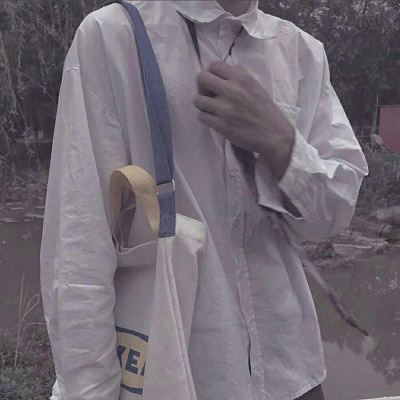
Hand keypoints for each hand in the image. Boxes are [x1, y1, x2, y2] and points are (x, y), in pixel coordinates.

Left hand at [193, 60, 294, 180]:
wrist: (274, 135)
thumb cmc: (266, 111)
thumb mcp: (256, 86)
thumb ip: (240, 76)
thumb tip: (226, 69)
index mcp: (242, 78)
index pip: (214, 65)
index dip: (211, 74)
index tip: (214, 83)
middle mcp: (232, 90)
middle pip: (201, 79)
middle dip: (202, 87)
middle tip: (209, 95)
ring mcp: (225, 109)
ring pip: (198, 100)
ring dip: (203, 104)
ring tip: (212, 109)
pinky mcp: (221, 125)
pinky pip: (202, 117)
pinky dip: (206, 118)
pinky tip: (215, 120)